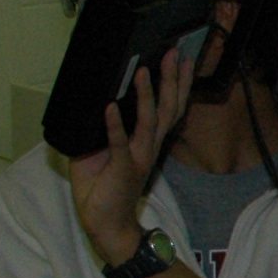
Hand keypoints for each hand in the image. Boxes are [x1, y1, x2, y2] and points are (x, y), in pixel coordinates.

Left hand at [69, 48, 192, 261]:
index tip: (182, 59)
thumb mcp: (102, 150)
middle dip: (172, 80)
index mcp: (148, 141)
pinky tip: (110, 107)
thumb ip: (104, 129)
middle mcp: (149, 146)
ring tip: (144, 72)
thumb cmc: (103, 186)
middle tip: (176, 54)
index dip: (177, 84)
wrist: (105, 223)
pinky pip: (119, 143)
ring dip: (146, 95)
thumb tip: (96, 103)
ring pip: (149, 121)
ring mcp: (138, 156)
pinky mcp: (122, 167)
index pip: (168, 108)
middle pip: (168, 108)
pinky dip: (114, 125)